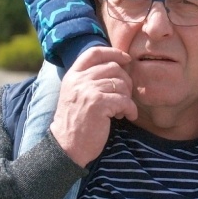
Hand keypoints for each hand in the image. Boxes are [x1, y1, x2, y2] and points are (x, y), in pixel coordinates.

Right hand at [50, 46, 136, 166]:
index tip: (126, 59)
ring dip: (127, 98)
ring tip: (121, 110)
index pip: (94, 52)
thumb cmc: (75, 123)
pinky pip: (124, 100)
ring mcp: (88, 90)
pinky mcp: (98, 103)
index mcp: (73, 75)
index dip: (113, 52)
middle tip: (124, 98)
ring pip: (121, 83)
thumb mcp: (76, 95)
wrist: (66, 146)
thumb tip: (117, 67)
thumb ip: (89, 80)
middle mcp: (79, 80)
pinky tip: (127, 116)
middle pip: (113, 67)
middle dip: (125, 81)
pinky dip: (131, 109)